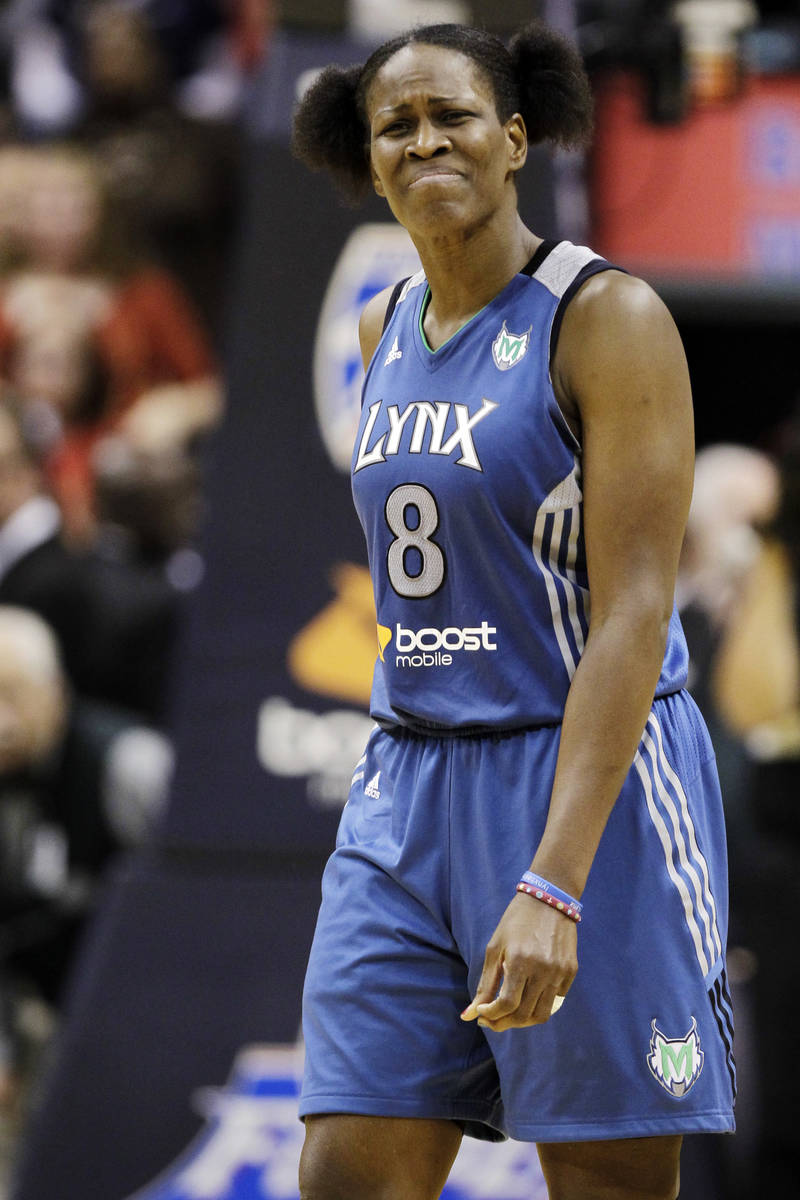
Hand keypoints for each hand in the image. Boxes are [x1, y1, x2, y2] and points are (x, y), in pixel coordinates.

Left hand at [460, 893, 577, 1031]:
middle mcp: (543, 970)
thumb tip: (468, 1015)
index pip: (506, 1004)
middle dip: (504, 1023)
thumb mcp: (495, 948)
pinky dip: (539, 1005)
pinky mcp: (571, 971)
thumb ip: (484, 984)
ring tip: (509, 1014)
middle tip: (491, 1020)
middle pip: (524, 1015)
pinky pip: (556, 1001)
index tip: (481, 1013)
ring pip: (542, 1014)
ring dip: (523, 1021)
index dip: (491, 1015)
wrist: (549, 900)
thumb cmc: (516, 922)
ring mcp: (560, 972)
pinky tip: (528, 996)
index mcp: (520, 961)